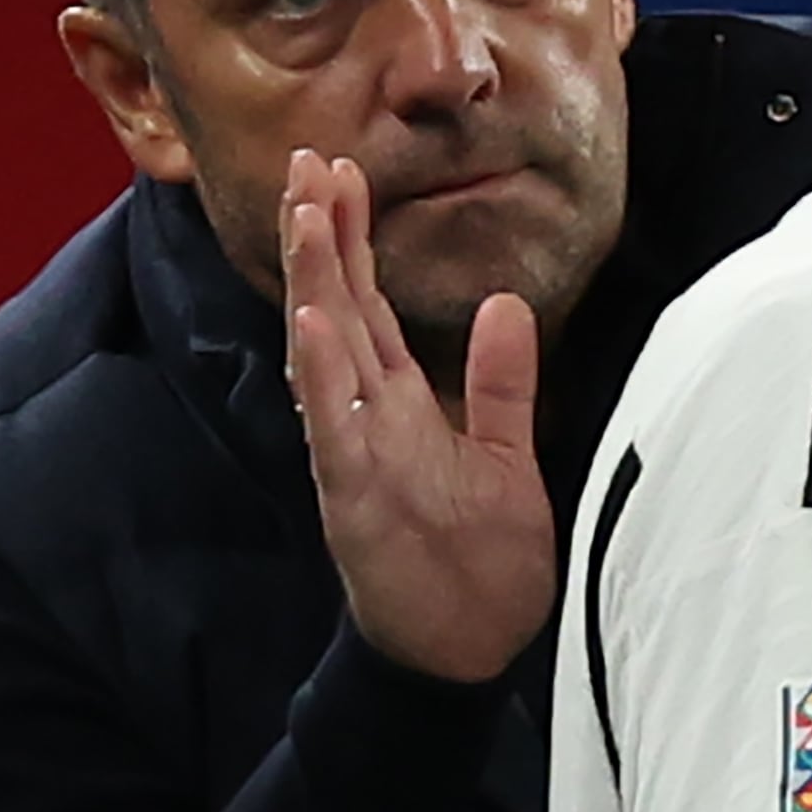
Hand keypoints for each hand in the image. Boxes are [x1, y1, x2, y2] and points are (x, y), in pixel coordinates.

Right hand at [280, 147, 555, 682]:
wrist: (464, 654)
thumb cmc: (479, 562)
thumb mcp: (507, 454)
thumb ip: (502, 382)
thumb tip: (504, 303)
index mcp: (398, 403)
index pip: (369, 302)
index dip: (351, 237)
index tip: (339, 169)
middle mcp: (367, 416)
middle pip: (339, 307)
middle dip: (321, 233)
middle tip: (308, 157)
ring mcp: (355, 451)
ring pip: (325, 352)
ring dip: (313, 280)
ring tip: (304, 210)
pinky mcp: (355, 494)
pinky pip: (334, 425)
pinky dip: (320, 374)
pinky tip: (311, 321)